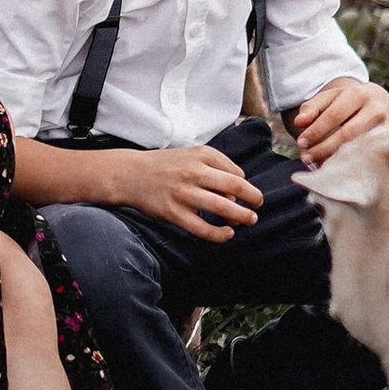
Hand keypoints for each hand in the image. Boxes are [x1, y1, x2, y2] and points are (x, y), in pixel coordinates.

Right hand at [128, 146, 261, 239]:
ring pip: (222, 208)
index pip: (236, 173)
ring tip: (249, 220)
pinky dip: (220, 234)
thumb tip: (237, 194)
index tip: (246, 195)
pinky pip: (203, 229)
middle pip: (235, 188)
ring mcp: (183, 194)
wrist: (131, 174)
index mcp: (201, 156)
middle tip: (258, 207)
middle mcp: (193, 172)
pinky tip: (227, 233)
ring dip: (242, 216)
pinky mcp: (174, 213)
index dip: (246, 186)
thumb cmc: (166, 165)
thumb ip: (216, 167)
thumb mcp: (192, 155)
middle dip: (253, 199)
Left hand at [293, 77, 388, 164]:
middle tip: (305, 157)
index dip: (315, 131)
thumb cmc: (349, 102)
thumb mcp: (331, 98)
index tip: (300, 143)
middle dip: (324, 148)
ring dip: (338, 159)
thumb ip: (312, 107)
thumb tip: (298, 122)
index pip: (333, 116)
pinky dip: (355, 164)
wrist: (381, 101)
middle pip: (347, 134)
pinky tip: (340, 169)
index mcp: (359, 94)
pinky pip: (372, 156)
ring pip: (361, 148)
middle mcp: (377, 109)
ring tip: (319, 165)